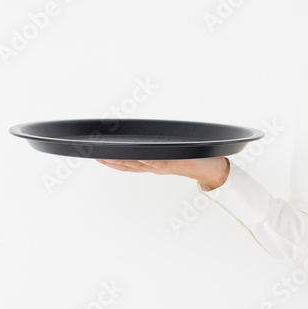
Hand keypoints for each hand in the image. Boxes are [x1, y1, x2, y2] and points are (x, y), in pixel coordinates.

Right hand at [95, 156, 229, 188]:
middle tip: (93, 155)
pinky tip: (142, 157)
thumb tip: (148, 139)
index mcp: (153, 163)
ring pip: (141, 164)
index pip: (128, 162)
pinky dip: (151, 160)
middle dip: (110, 161)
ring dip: (125, 161)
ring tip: (110, 157)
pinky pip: (162, 162)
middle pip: (129, 165)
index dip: (110, 160)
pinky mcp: (179, 162)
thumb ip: (159, 148)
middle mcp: (157, 166)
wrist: (214, 169)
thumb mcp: (172, 153)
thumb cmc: (195, 160)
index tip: (93, 154)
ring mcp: (167, 165)